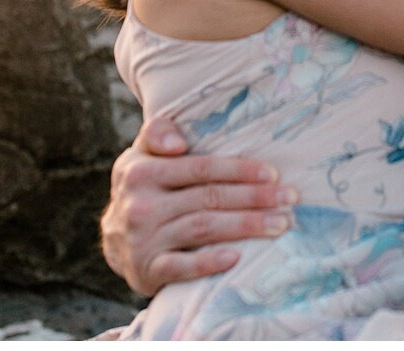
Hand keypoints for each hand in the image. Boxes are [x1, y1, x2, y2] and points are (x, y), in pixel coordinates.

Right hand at [101, 115, 297, 295]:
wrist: (114, 239)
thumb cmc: (143, 188)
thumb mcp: (140, 155)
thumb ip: (158, 133)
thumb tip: (178, 142)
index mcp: (140, 171)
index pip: (200, 167)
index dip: (239, 170)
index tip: (273, 173)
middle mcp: (140, 204)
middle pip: (208, 197)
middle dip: (255, 197)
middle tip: (289, 198)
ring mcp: (142, 239)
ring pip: (203, 228)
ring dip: (247, 226)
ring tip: (281, 224)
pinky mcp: (146, 270)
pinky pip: (182, 266)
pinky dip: (210, 262)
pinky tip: (237, 257)